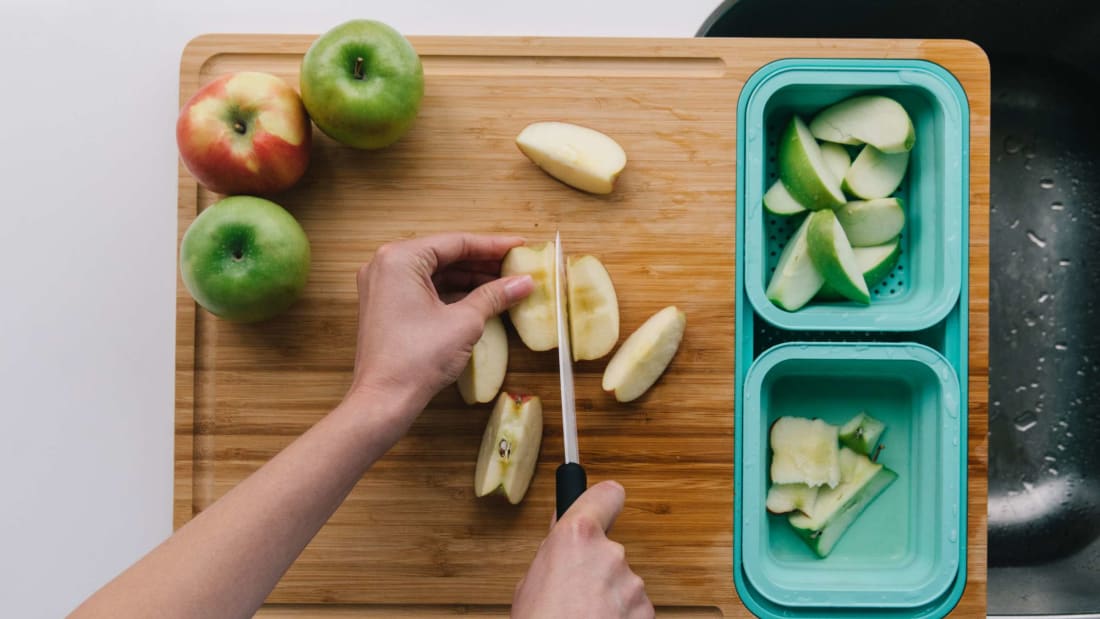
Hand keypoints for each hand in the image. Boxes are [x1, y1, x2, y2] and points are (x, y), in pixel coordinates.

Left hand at [348, 233, 533, 435]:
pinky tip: (480, 298)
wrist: (384, 400)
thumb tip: (524, 282)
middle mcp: (385, 265)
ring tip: (504, 283)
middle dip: (481, 263)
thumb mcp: (465, 322)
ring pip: (435, 273)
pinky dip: (451, 292)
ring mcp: (382, 286)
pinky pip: (424, 289)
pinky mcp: (385, 306)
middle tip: (515, 265)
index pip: (455, 243)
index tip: (520, 245)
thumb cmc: (417, 359)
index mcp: (400, 258)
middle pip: (444, 255)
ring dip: (468, 278)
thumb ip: (495, 295)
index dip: (492, 246)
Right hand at [512, 481, 653, 618]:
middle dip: (595, 566)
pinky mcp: (647, 611)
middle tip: (572, 590)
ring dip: (608, 595)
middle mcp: (610, 553)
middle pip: (609, 547)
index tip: (601, 505)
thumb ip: (555, 551)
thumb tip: (561, 532)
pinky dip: (620, 617)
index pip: (607, 495)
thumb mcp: (530, 582)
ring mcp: (632, 584)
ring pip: (622, 581)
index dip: (603, 500)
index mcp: (577, 536)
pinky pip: (633, 607)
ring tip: (581, 616)